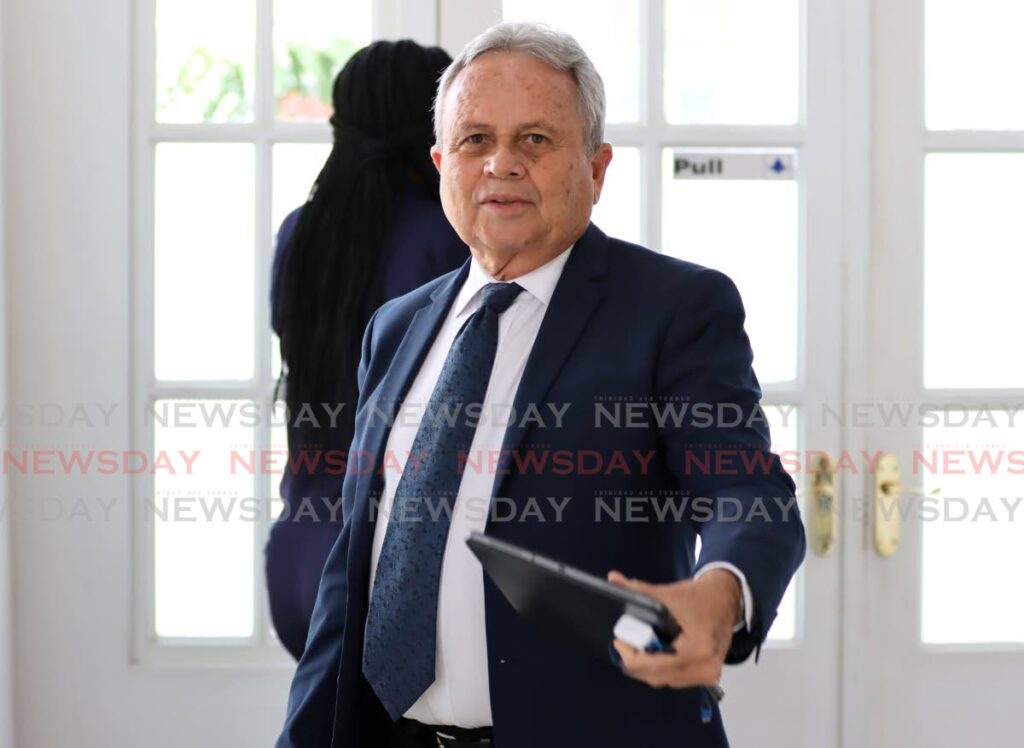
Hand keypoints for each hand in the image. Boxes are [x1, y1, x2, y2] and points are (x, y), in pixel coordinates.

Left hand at [607, 568, 740, 688]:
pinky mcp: (707, 675)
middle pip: (657, 676)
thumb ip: (639, 590)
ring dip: (647, 668)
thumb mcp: (668, 593)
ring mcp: (708, 674)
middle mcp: (706, 666)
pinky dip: (661, 669)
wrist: (726, 599)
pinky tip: (652, 654)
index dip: (630, 655)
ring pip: (665, 680)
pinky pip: (675, 679)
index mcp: (698, 648)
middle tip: (623, 644)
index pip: (654, 664)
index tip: (618, 641)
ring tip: (635, 647)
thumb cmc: (701, 597)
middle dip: (635, 662)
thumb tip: (613, 579)